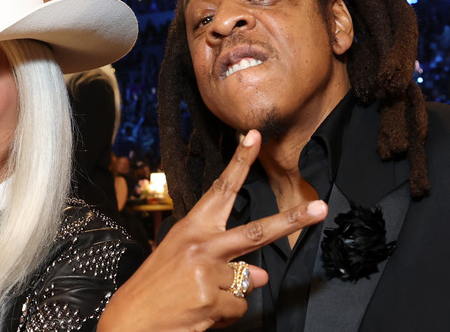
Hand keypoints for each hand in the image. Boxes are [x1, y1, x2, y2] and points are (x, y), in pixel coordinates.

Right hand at [98, 130, 327, 330]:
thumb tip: (261, 275)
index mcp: (192, 227)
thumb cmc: (155, 287)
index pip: (221, 189)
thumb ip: (223, 260)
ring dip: (229, 294)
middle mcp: (201, 244)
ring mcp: (207, 271)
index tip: (254, 137)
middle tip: (319, 208)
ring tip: (198, 298)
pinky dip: (224, 315)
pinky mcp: (211, 298)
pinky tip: (200, 312)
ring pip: (247, 282)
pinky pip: (238, 307)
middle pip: (256, 231)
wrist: (130, 319)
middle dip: (292, 220)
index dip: (239, 162)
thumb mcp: (184, 262)